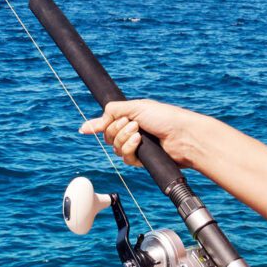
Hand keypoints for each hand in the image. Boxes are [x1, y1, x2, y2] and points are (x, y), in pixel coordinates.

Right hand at [79, 99, 199, 167]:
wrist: (182, 135)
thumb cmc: (164, 117)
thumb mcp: (135, 107)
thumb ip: (111, 112)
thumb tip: (87, 125)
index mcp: (130, 116)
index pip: (107, 122)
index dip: (97, 125)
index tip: (84, 129)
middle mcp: (131, 131)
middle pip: (108, 135)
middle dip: (116, 129)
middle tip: (133, 123)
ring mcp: (136, 146)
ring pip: (115, 147)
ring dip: (124, 138)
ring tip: (139, 132)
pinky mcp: (141, 159)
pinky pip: (125, 157)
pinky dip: (130, 148)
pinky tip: (139, 142)